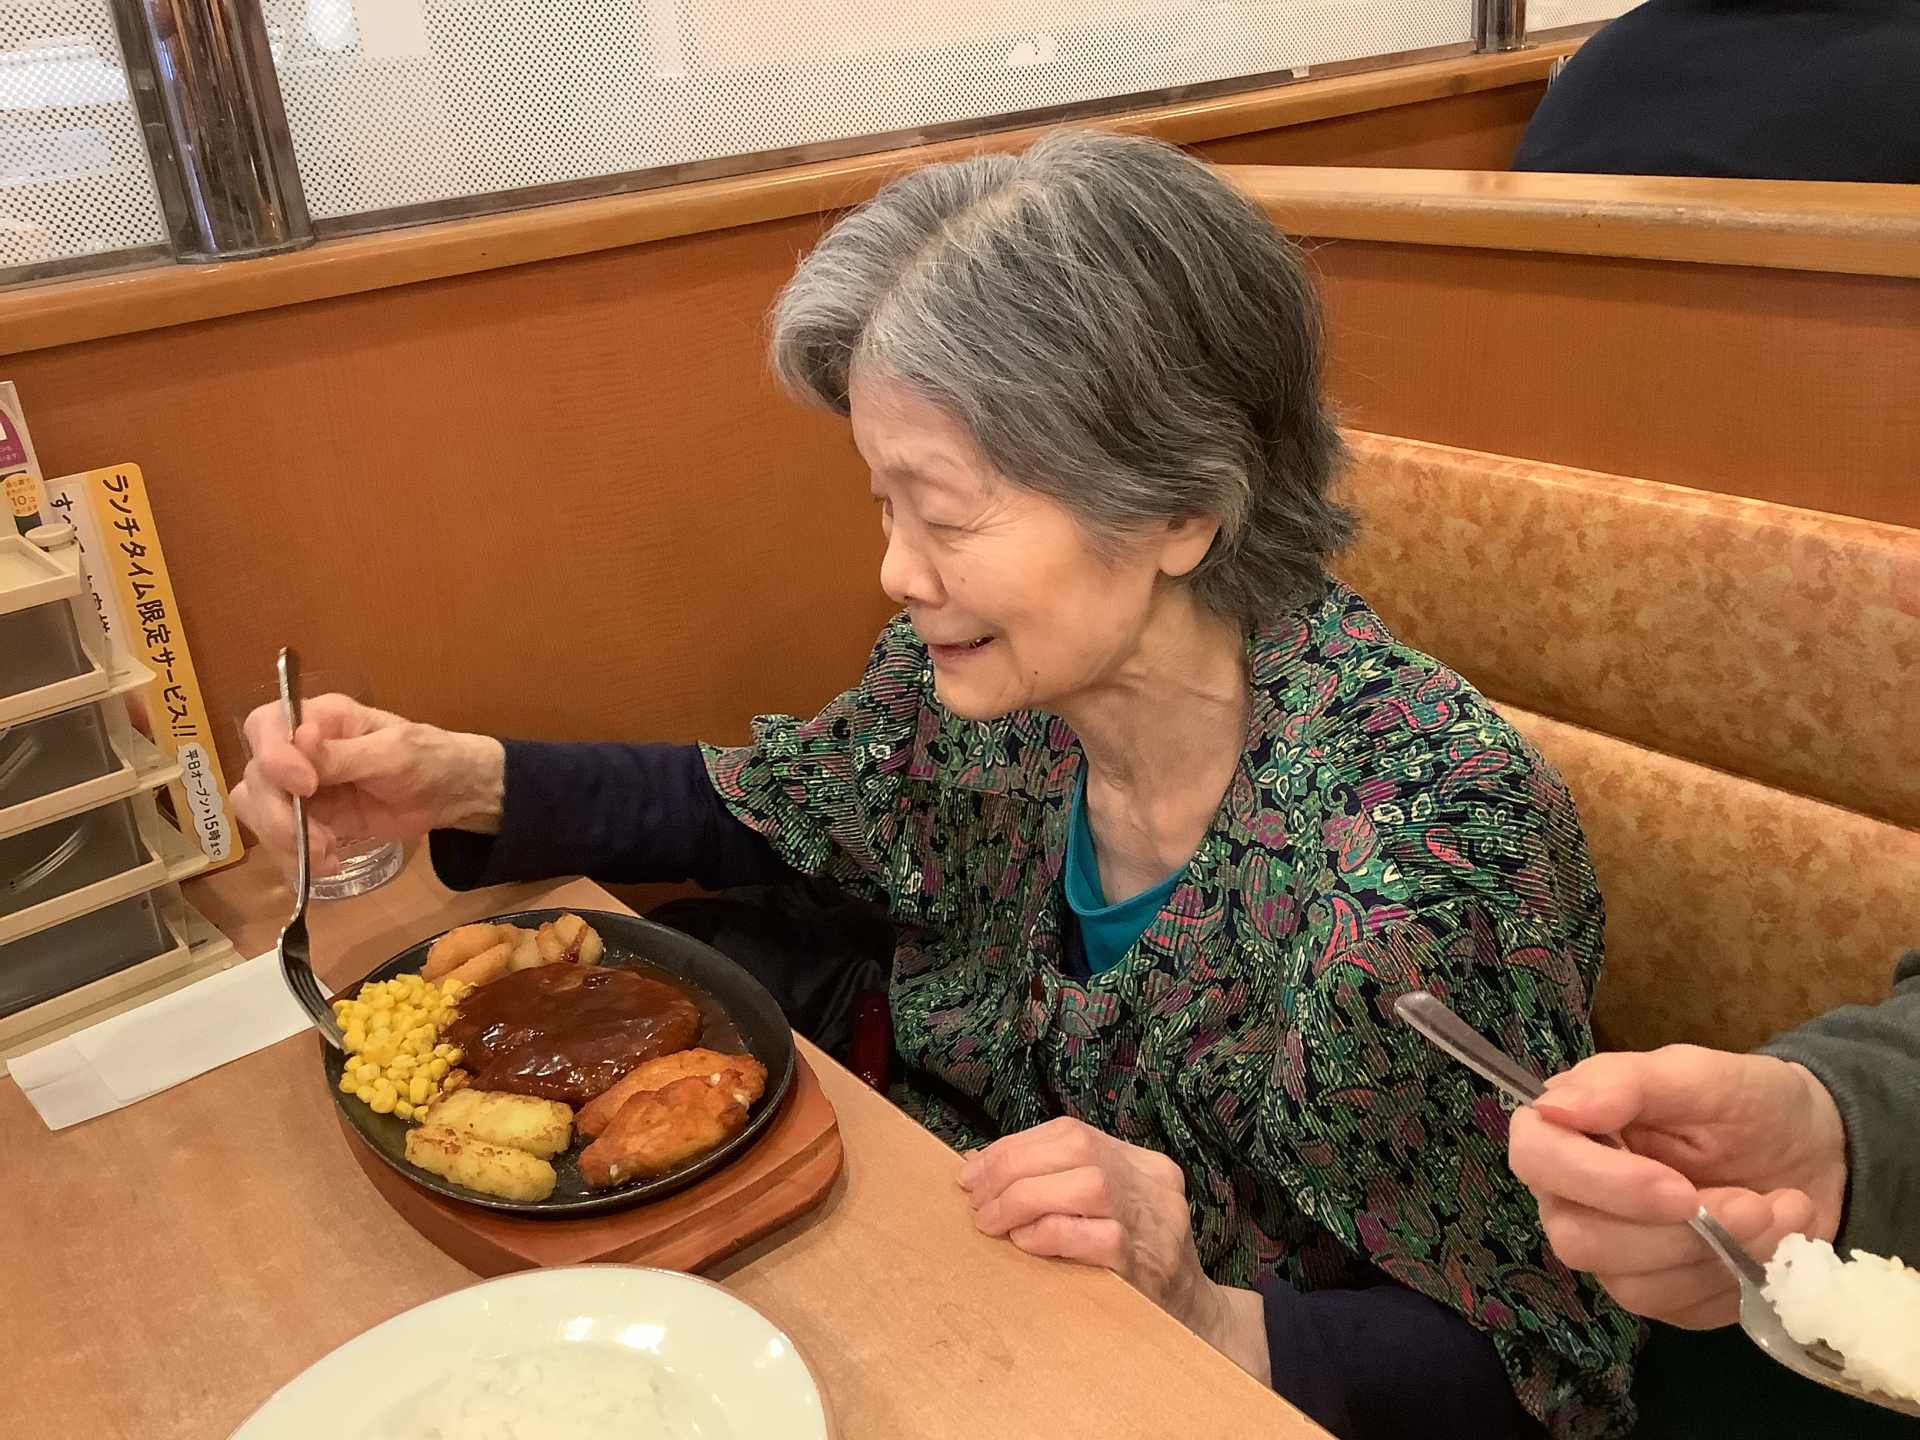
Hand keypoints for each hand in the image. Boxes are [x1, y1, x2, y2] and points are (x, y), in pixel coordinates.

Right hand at [228, 694, 503, 879]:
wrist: (449, 795)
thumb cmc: (427, 759)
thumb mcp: (393, 754)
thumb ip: (343, 754)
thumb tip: (299, 738)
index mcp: (321, 718)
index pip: (266, 725)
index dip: (274, 756)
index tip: (306, 786)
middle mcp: (298, 748)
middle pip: (256, 775)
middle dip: (277, 814)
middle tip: (317, 839)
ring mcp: (297, 785)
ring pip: (256, 809)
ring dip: (284, 839)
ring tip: (328, 854)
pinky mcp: (307, 818)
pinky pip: (276, 837)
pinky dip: (295, 856)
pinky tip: (328, 863)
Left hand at [958, 1116, 1268, 1380]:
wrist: (1195, 1319)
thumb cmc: (1131, 1263)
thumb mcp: (1102, 1211)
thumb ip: (1054, 1184)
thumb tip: (976, 1166)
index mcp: (1140, 1161)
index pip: (1071, 1133)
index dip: (1015, 1147)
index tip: (973, 1170)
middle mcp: (1152, 1182)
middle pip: (1077, 1148)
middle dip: (1013, 1167)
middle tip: (976, 1199)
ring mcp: (1156, 1221)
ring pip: (1088, 1185)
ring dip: (1025, 1198)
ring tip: (991, 1222)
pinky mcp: (1150, 1265)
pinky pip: (1100, 1237)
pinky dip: (1052, 1234)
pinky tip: (1025, 1244)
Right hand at [1507, 1045, 1847, 1328]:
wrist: (1809, 1149)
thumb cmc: (1744, 1102)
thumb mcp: (1697, 1074)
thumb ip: (1624, 1082)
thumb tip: (1551, 1104)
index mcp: (1570, 1129)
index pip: (1537, 1159)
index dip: (1599, 1183)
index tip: (1680, 1190)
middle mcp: (1574, 1196)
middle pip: (1579, 1237)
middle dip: (1675, 1232)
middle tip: (1754, 1205)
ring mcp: (1614, 1252)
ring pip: (1630, 1283)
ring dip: (1716, 1254)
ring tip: (1775, 1212)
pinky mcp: (1660, 1293)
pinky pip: (1678, 1308)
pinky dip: (1734, 1278)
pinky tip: (1770, 1240)